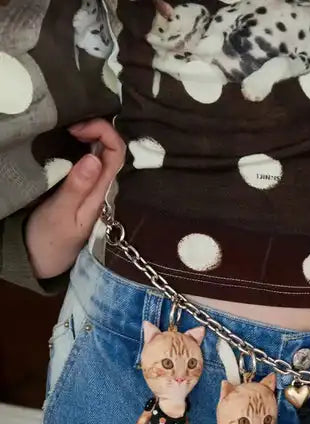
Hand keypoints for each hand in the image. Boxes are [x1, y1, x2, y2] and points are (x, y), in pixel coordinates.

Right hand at [25, 118, 125, 279]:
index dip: (103, 132)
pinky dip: (81, 148)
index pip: (117, 153)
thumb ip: (77, 188)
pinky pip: (88, 164)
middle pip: (113, 150)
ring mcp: (93, 189)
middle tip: (70, 127)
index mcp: (102, 193)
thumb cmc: (51, 241)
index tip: (77, 129)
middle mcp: (102, 188)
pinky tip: (68, 143)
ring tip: (67, 130)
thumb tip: (94, 158)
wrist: (40, 260)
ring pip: (102, 155)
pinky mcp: (81, 191)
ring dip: (89, 137)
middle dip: (96, 129)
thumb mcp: (62, 215)